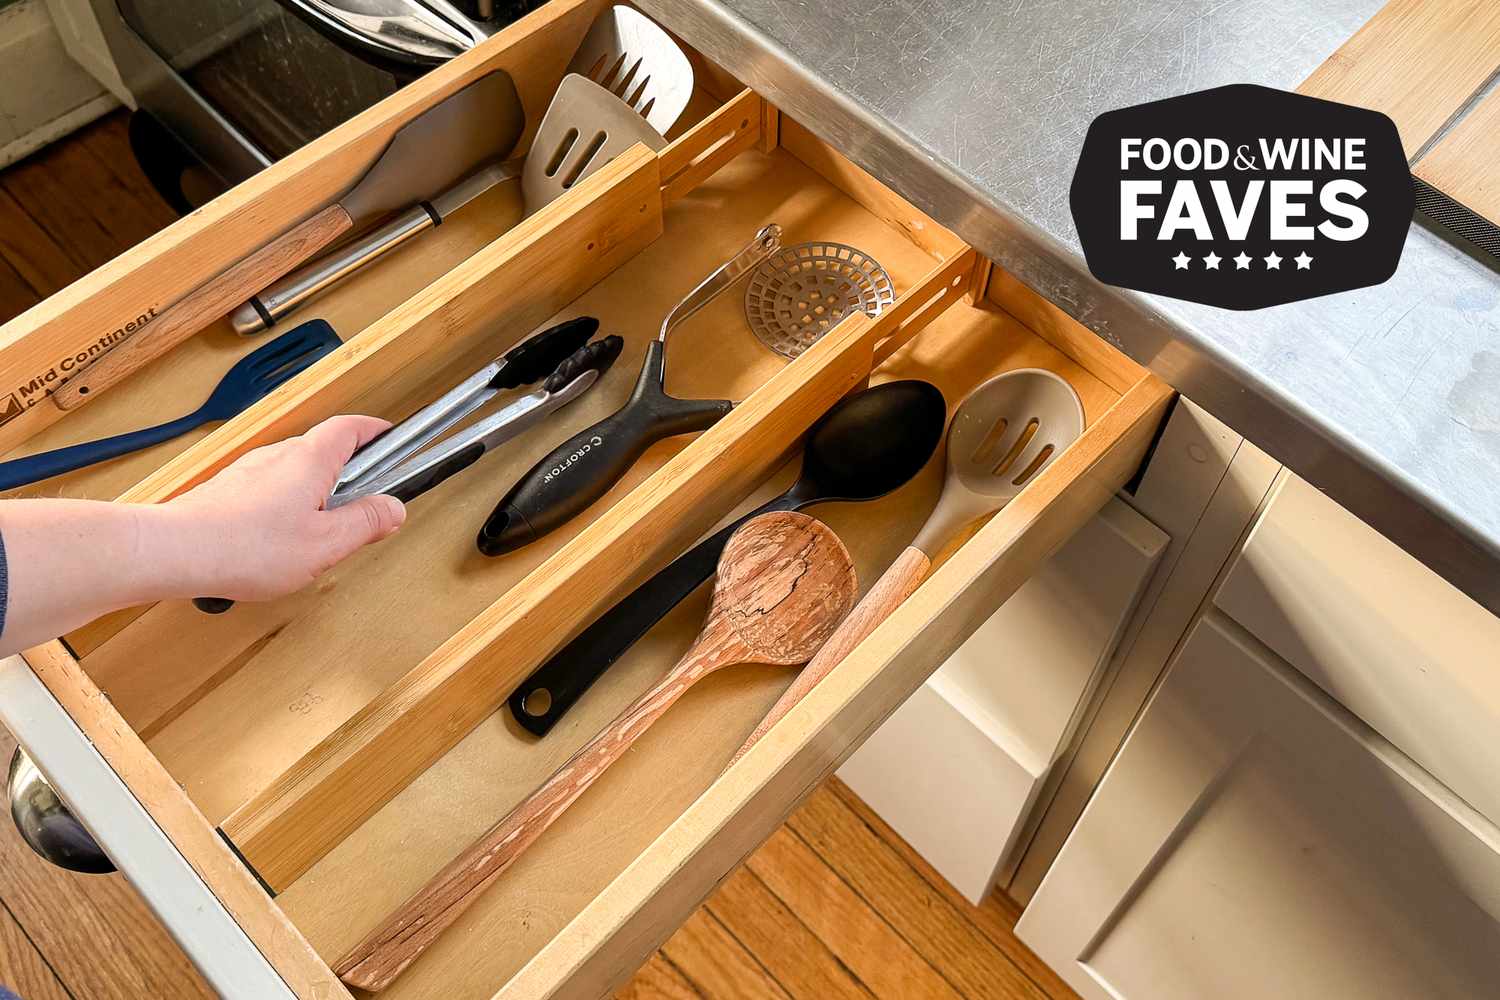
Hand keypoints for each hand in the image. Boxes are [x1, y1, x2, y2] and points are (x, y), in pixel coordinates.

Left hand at [162, 415, 406, 600]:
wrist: (176, 551)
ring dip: (316, 492)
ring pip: (296, 472)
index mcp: (311, 459)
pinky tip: (282, 540)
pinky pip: (270, 489)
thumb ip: (365, 523)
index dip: (375, 430)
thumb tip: (393, 509)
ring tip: (321, 530)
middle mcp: (279, 455)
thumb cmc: (246, 546)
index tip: (392, 438)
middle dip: (350, 472)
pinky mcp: (229, 490)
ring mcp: (250, 471)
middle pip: (325, 450)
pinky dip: (287, 505)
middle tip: (365, 502)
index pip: (351, 428)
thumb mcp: (326, 543)